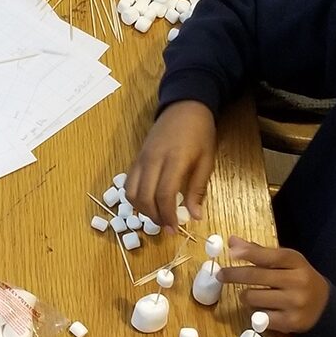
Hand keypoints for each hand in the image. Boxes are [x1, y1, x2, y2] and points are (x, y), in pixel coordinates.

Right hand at [126, 100, 217, 228]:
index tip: (174, 229)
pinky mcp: (136, 158)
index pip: (164, 194)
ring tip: (157, 216)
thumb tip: (195, 216)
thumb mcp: (207, 161)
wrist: (184, 107)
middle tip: (166, 227)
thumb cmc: (200, 134)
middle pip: (144, 196)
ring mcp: (141, 158)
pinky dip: (135, 197)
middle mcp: (153, 160)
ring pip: (131, 192)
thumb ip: (198, 189)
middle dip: (154, 217)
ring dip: (142, 209)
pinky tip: (148, 203)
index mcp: (174, 160)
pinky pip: (128, 183)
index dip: (167, 215)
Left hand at [218, 238, 329, 332]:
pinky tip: (264, 310)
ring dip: (246, 296)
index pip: (268, 256)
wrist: (324, 306)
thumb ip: (259, 252)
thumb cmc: (298, 278)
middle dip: (233, 275)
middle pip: (255, 277)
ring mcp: (294, 303)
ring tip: (253, 295)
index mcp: (296, 261)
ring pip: (252, 298)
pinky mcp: (290, 322)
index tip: (230, 253)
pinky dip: (256, 313)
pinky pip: (259, 317)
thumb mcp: (285, 262)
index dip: (248, 253)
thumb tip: (232, 242)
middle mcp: (297, 281)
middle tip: (221, 275)